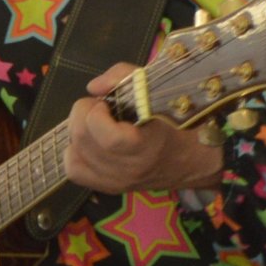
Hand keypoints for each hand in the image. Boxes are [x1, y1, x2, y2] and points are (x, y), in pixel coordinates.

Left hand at [64, 64, 226, 195]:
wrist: (191, 159)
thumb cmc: (176, 121)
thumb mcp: (156, 89)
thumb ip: (123, 77)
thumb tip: (93, 87)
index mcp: (145, 145)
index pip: (107, 136)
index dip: (96, 112)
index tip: (107, 103)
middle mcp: (128, 169)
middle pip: (82, 138)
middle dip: (82, 113)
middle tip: (99, 108)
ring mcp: (116, 182)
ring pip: (73, 154)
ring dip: (77, 131)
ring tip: (95, 124)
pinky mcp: (108, 187)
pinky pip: (74, 170)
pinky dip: (74, 152)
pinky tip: (89, 143)